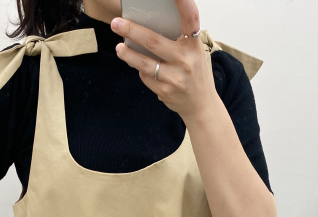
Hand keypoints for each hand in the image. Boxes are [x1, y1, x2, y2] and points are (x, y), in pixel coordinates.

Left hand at [111, 0, 216, 121]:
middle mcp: (186, 60)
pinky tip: (138, 66)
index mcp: (194, 45)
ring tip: (119, 47)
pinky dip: (140, 70)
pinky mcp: (165, 91)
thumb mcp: (194, 52)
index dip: (183, 3)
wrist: (202, 105)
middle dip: (131, 31)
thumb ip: (178, 39)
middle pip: (153, 41)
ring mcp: (175, 78)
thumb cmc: (195, 72)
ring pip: (144, 63)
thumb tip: (149, 23)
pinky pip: (146, 77)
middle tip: (116, 23)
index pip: (190, 19)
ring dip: (128, 54)